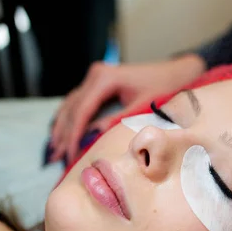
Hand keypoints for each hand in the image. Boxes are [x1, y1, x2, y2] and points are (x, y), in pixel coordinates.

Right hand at [49, 54, 205, 163]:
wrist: (178, 72)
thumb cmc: (165, 88)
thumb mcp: (143, 108)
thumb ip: (117, 121)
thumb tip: (94, 136)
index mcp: (105, 78)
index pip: (81, 111)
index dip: (73, 135)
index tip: (69, 155)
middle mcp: (97, 75)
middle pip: (72, 108)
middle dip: (63, 134)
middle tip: (55, 158)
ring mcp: (96, 77)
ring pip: (71, 104)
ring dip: (62, 127)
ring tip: (54, 151)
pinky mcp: (100, 82)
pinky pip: (78, 102)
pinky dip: (70, 119)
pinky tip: (63, 135)